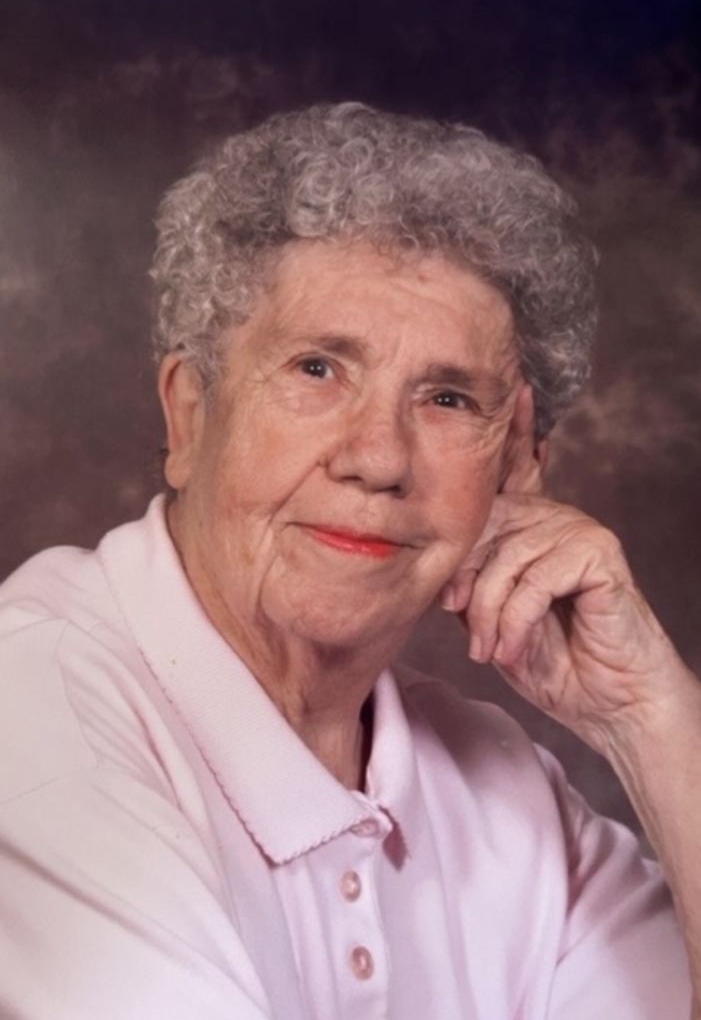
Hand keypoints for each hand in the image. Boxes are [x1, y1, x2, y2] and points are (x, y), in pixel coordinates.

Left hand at [440, 387, 693, 756]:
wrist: (608, 703)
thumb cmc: (551, 660)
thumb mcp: (492, 617)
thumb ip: (469, 580)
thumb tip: (435, 560)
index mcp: (529, 528)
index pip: (512, 472)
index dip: (510, 432)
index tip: (512, 385)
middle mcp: (554, 519)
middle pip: (485, 521)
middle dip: (463, 574)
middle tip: (459, 619)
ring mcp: (579, 531)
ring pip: (505, 555)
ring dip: (488, 611)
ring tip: (488, 648)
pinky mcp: (599, 554)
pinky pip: (535, 576)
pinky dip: (515, 619)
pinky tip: (513, 646)